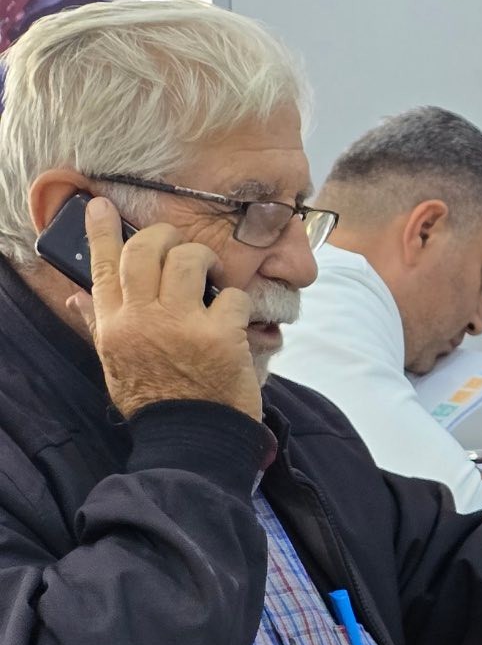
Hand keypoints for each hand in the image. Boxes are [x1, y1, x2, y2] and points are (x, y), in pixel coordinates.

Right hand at [73, 198, 261, 420]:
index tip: (101, 206)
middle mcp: (142, 319)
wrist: (192, 438)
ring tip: (212, 275)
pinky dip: (240, 302)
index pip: (101, 268)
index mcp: (115, 325)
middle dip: (165, 236)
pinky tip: (237, 320)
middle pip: (146, 250)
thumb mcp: (116, 363)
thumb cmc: (157, 399)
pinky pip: (234, 295)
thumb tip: (78, 296)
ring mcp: (181, 324)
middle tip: (179, 244)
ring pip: (189, 260)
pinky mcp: (219, 335)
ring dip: (205, 260)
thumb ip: (101, 324)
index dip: (101, 232)